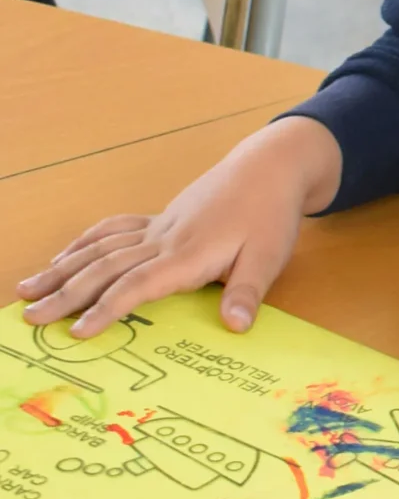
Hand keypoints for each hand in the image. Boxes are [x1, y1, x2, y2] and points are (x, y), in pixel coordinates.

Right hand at [15, 116, 341, 335]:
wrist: (270, 166)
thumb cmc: (271, 214)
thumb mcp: (270, 255)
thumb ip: (249, 291)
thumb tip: (235, 326)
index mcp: (187, 255)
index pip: (137, 285)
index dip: (106, 309)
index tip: (77, 332)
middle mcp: (163, 240)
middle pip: (105, 268)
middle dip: (65, 294)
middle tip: (29, 317)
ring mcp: (157, 227)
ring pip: (100, 248)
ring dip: (62, 268)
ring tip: (26, 289)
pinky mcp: (159, 218)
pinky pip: (113, 229)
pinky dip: (84, 242)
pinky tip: (63, 255)